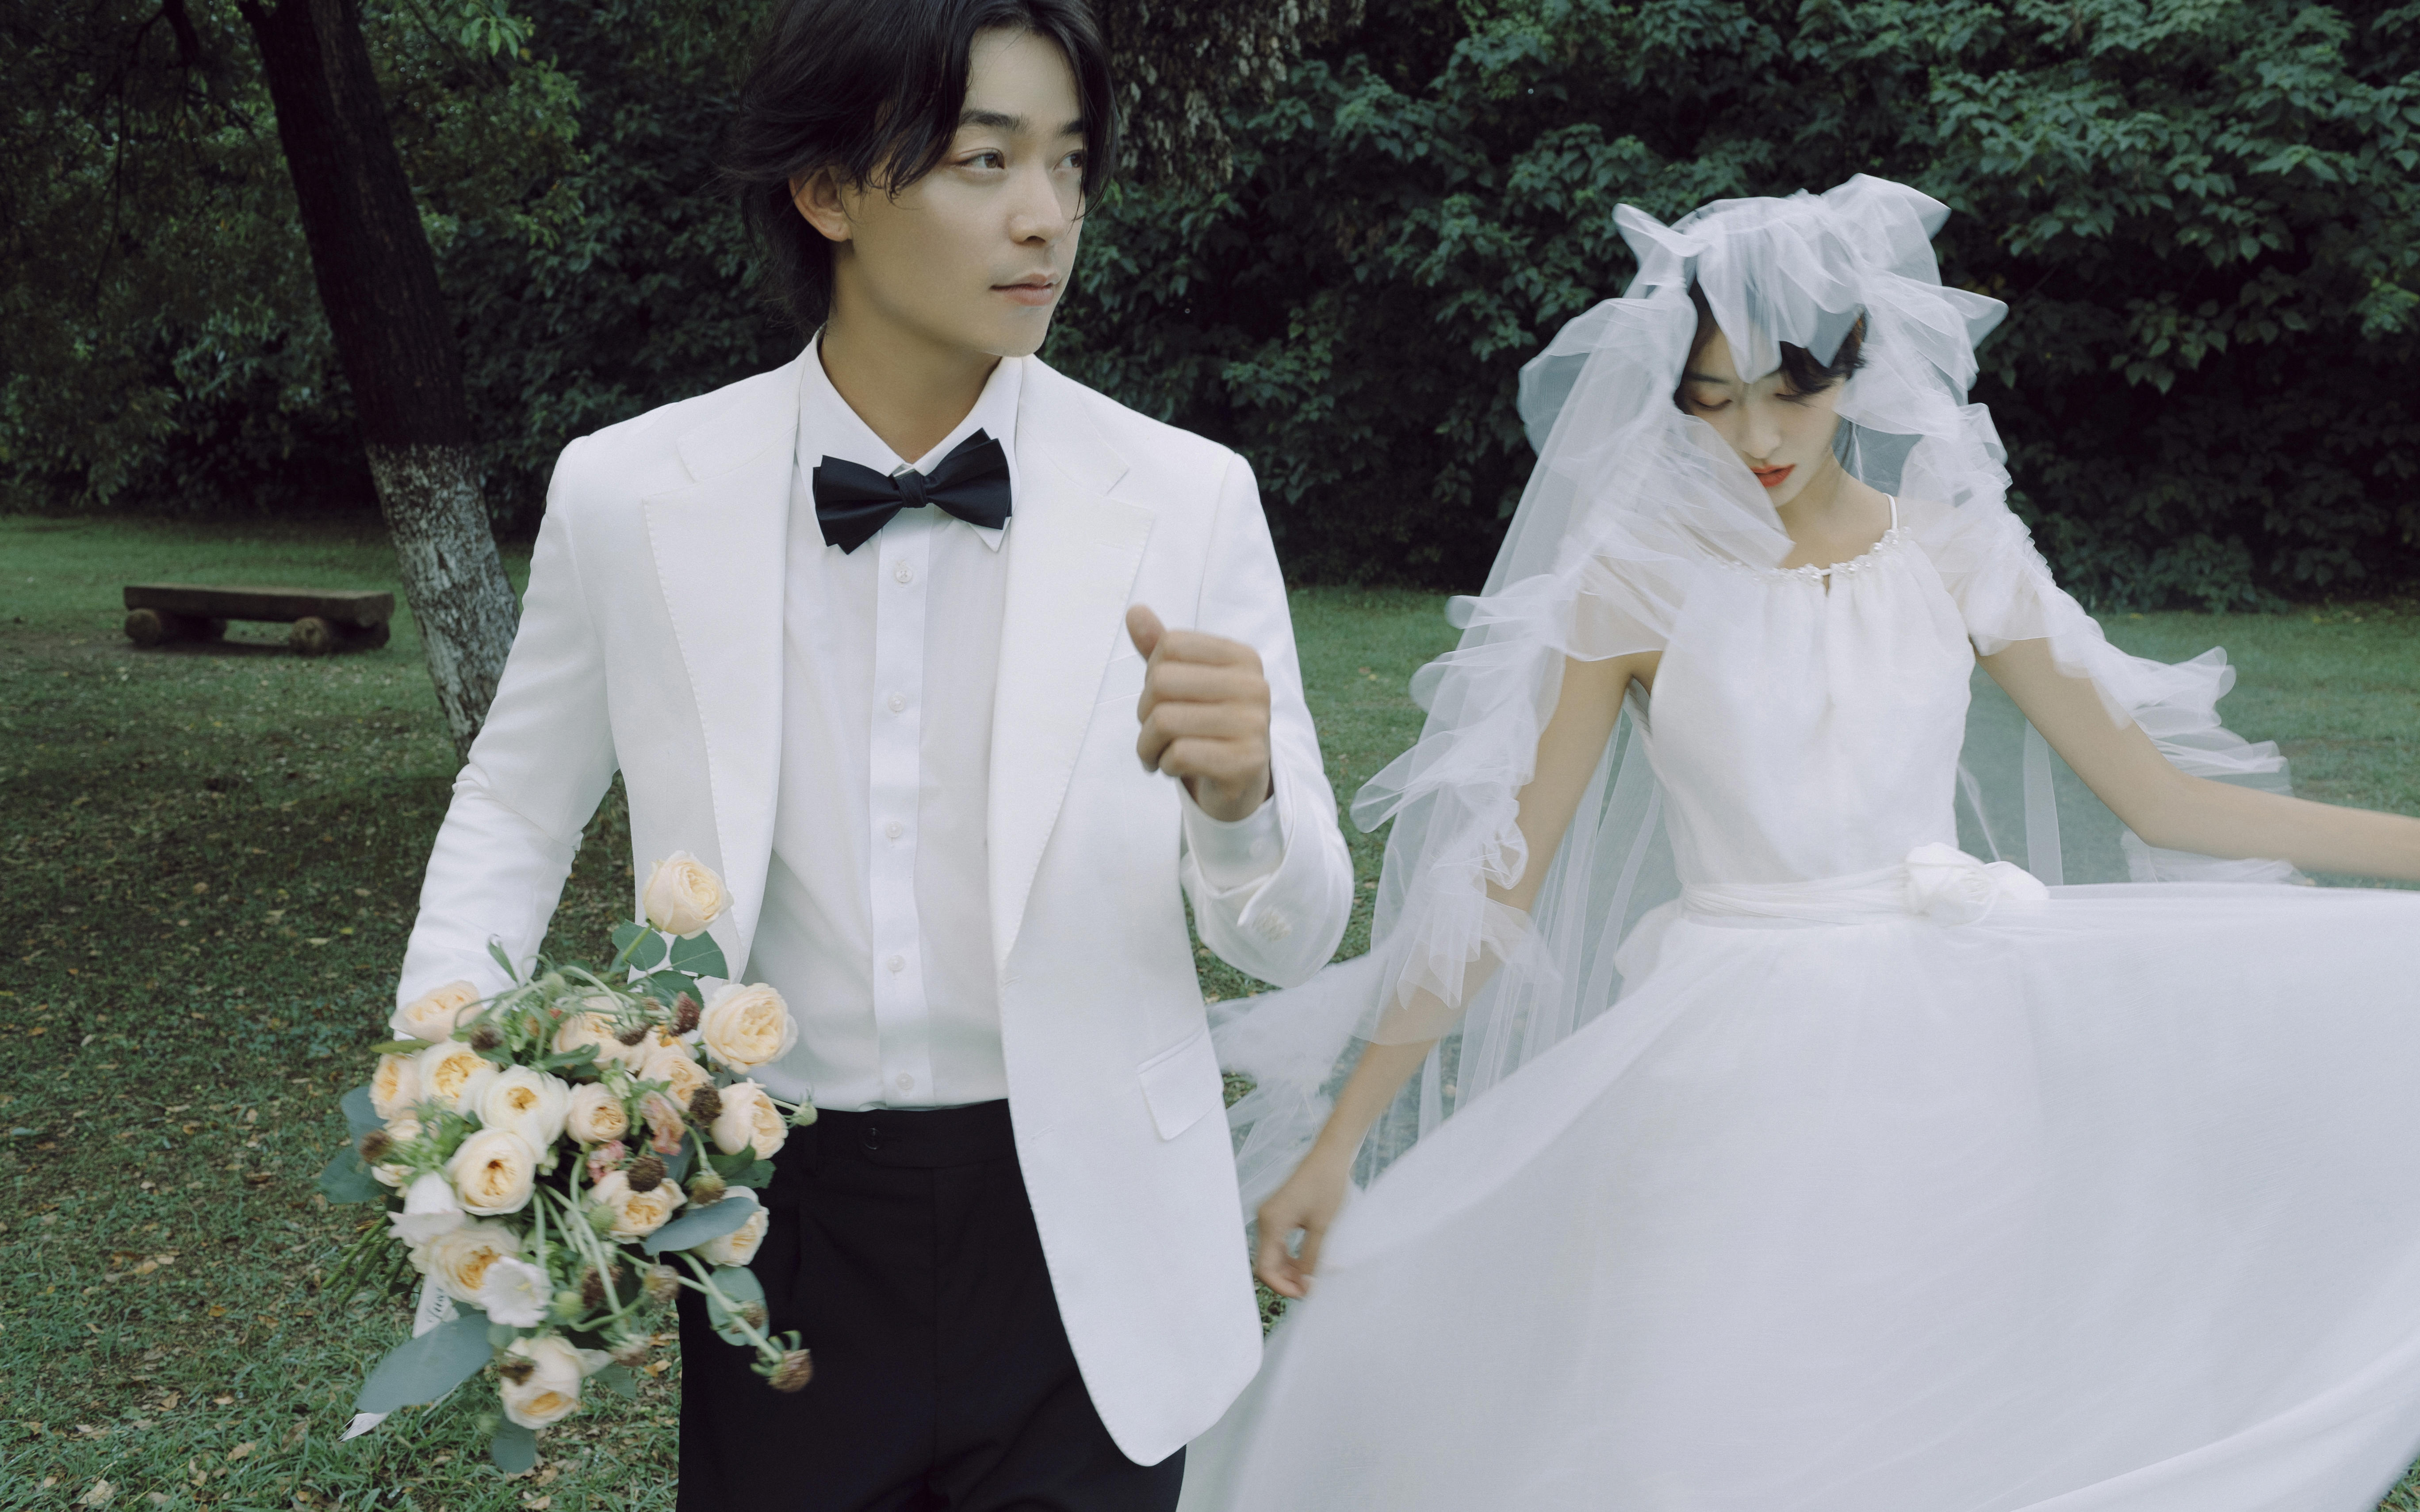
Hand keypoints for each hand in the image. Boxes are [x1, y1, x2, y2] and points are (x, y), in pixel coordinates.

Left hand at [1126, 604, 1272, 822]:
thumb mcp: (1186, 681)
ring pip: (1165, 721)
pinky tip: (1174, 768)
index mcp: (1241, 657)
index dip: (1152, 673)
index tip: (1163, 698)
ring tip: (1158, 753)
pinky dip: (1164, 765)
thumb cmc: (1206, 723)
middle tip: (1155, 731)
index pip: (1170, 645)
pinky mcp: (1245, 762)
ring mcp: (1253, 725)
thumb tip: (1134, 611)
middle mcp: (1254, 686)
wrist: (1240, 781)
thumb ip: (1161, 648)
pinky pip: (1178, 755)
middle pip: (1162, 681)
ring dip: (1148, 745)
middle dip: (1145, 712)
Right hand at [1254, 1145, 1352, 1298]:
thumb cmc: (1327, 1186)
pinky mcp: (1279, 1212)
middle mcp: (1265, 1219)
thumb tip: (1306, 1284)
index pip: (1265, 1268)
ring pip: (1273, 1254)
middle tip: (1311, 1288)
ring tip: (1313, 1277)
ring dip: (1290, 1269)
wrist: (1330, 1156)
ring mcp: (1271, 1215)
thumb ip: (1311, 1257)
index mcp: (1271, 1223)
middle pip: (1267, 1263)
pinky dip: (1291, 1255)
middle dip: (1287, 1279)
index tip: (1305, 1293)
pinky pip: (1279, 1242)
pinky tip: (1309, 1261)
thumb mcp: (1322, 1227)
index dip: (1282, 1286)